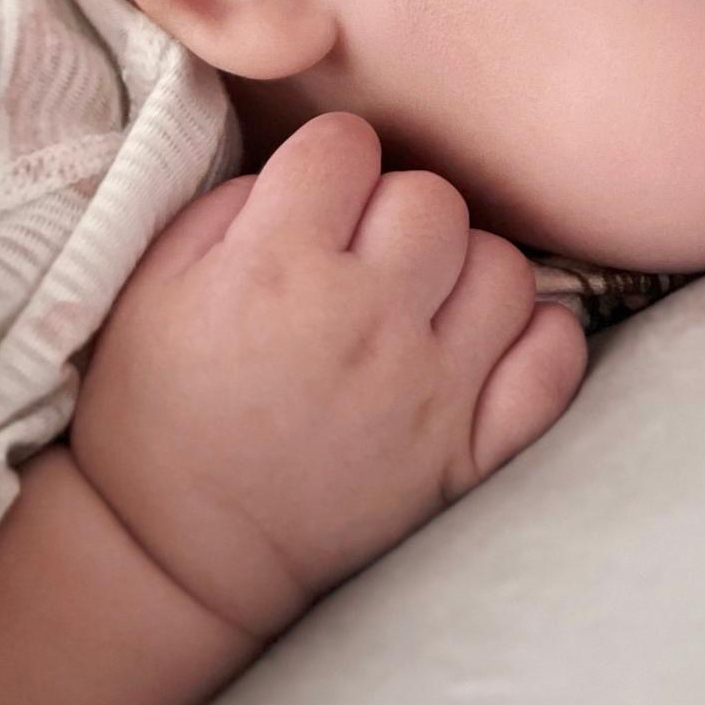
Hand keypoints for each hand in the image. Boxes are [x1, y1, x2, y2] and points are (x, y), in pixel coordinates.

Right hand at [69, 113, 586, 637]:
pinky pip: (554, 360)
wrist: (176, 559)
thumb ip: (232, 202)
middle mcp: (366, 321)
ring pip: (504, 267)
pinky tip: (485, 346)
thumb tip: (315, 169)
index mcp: (276, 269)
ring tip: (419, 306)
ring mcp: (430, 392)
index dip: (328, 165)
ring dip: (463, 273)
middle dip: (396, 211)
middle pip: (434, 198)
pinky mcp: (469, 456)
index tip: (314, 202)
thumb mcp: (150, 287)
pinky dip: (535, 342)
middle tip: (362, 257)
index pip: (347, 145)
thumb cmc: (156, 413)